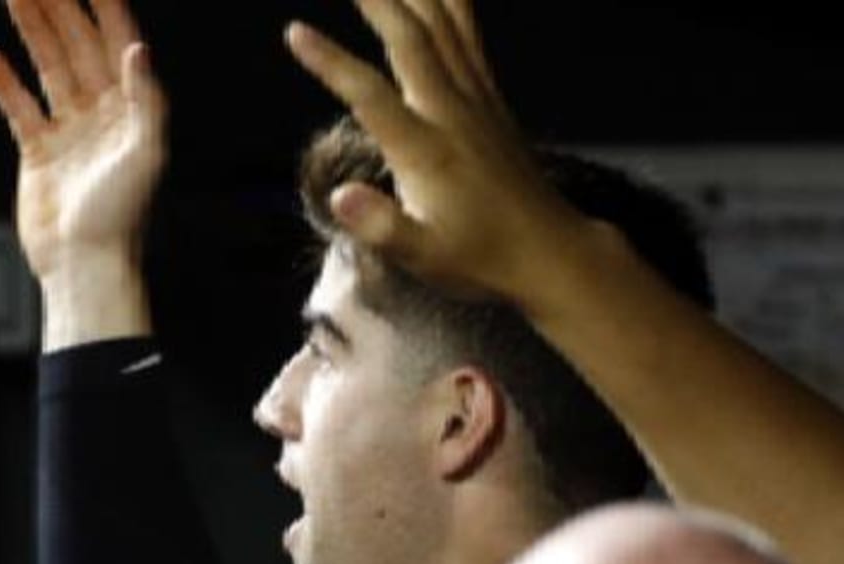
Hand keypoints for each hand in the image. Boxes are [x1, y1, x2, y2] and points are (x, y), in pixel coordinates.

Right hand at [0, 0, 165, 280]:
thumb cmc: (121, 216)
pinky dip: (4, 82)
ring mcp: (68, 129)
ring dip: (31, 32)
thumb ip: (145, 97)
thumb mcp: (146, 152)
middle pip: (78, 46)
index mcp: (132, 107)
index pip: (116, 42)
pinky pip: (19, 107)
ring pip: (48, 67)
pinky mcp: (38, 151)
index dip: (104, 6)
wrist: (83, 264)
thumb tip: (137, 47)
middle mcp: (101, 111)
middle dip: (59, 8)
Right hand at [284, 0, 595, 306]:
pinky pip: (469, 38)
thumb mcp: (424, 256)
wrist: (549, 250)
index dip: (331, 62)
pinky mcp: (490, 100)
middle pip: (411, 41)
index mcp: (425, 150)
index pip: (369, 95)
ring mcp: (475, 100)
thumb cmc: (478, 258)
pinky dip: (454, 5)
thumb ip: (380, 227)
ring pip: (443, 29)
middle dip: (378, 2)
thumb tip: (340, 195)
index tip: (295, 30)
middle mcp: (451, 112)